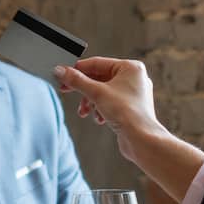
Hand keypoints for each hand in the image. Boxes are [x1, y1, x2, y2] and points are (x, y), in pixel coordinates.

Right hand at [55, 57, 203, 203]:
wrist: (142, 140)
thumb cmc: (128, 113)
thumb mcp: (96, 93)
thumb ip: (76, 81)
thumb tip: (61, 71)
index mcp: (131, 67)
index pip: (97, 63)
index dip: (78, 69)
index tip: (63, 74)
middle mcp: (134, 78)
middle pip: (99, 78)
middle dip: (84, 89)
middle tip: (66, 90)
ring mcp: (133, 93)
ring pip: (103, 92)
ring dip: (91, 102)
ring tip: (85, 111)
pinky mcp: (131, 108)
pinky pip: (110, 103)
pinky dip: (101, 109)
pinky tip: (99, 118)